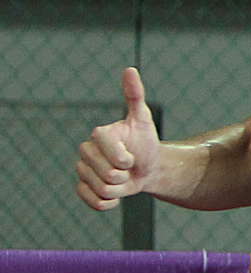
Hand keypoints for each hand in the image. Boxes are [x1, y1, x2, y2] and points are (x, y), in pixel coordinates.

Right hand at [77, 68, 162, 211]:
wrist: (147, 167)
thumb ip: (135, 95)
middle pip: (108, 175)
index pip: (113, 155)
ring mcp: (82, 169)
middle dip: (126, 176)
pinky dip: (108, 203)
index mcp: (98, 135)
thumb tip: (130, 69)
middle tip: (129, 167)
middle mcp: (85, 150)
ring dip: (120, 190)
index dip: (127, 160)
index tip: (132, 155)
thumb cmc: (145, 143)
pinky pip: (93, 201)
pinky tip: (115, 195)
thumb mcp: (143, 120)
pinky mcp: (82, 188)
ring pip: (103, 190)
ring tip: (123, 177)